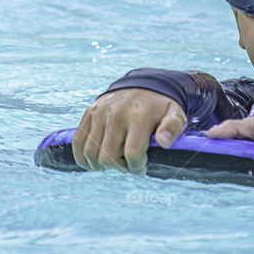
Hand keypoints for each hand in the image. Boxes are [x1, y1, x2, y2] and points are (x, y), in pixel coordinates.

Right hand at [72, 88, 186, 174]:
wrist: (144, 86)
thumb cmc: (160, 107)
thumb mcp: (175, 114)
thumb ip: (173, 128)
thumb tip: (164, 142)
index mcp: (139, 115)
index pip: (132, 153)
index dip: (137, 167)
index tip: (142, 166)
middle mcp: (116, 112)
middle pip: (108, 156)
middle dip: (120, 167)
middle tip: (129, 164)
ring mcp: (100, 112)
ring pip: (91, 153)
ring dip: (102, 165)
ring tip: (114, 162)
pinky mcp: (90, 113)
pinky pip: (78, 142)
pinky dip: (83, 158)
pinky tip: (95, 162)